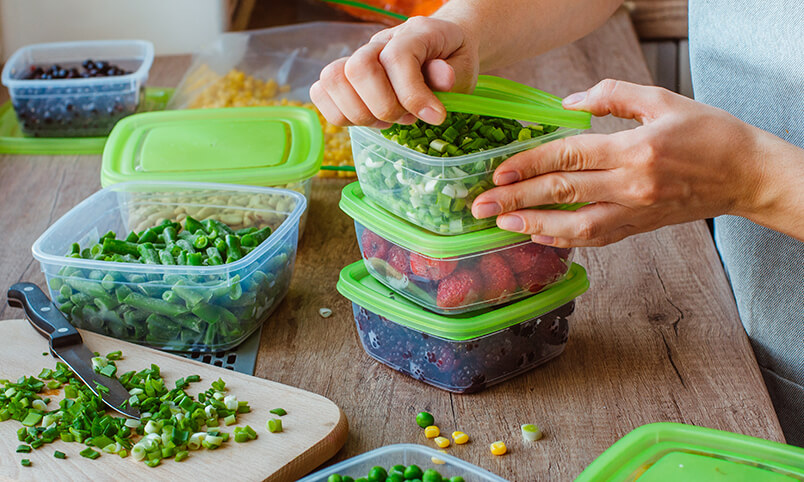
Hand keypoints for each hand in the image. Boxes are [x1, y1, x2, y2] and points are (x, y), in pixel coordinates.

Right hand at [310, 16, 477, 127]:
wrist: (442, 47)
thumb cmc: (452, 60)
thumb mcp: (465, 67)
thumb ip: (454, 74)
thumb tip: (443, 79)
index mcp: (414, 33)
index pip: (397, 58)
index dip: (412, 94)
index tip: (435, 116)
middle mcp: (380, 42)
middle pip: (358, 68)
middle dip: (383, 106)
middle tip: (407, 118)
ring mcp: (358, 57)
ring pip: (333, 80)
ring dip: (361, 113)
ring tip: (388, 120)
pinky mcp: (344, 76)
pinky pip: (321, 93)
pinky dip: (340, 114)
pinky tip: (369, 119)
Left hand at [471, 79, 789, 246]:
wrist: (747, 174)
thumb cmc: (708, 132)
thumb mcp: (661, 99)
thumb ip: (612, 96)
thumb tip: (566, 104)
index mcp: (635, 149)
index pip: (569, 156)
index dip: (529, 164)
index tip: (497, 172)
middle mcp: (631, 185)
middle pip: (563, 192)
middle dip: (516, 198)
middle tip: (479, 205)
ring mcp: (635, 212)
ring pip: (574, 225)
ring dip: (533, 225)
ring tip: (500, 224)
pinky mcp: (638, 227)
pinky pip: (594, 238)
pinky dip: (563, 239)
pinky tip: (537, 235)